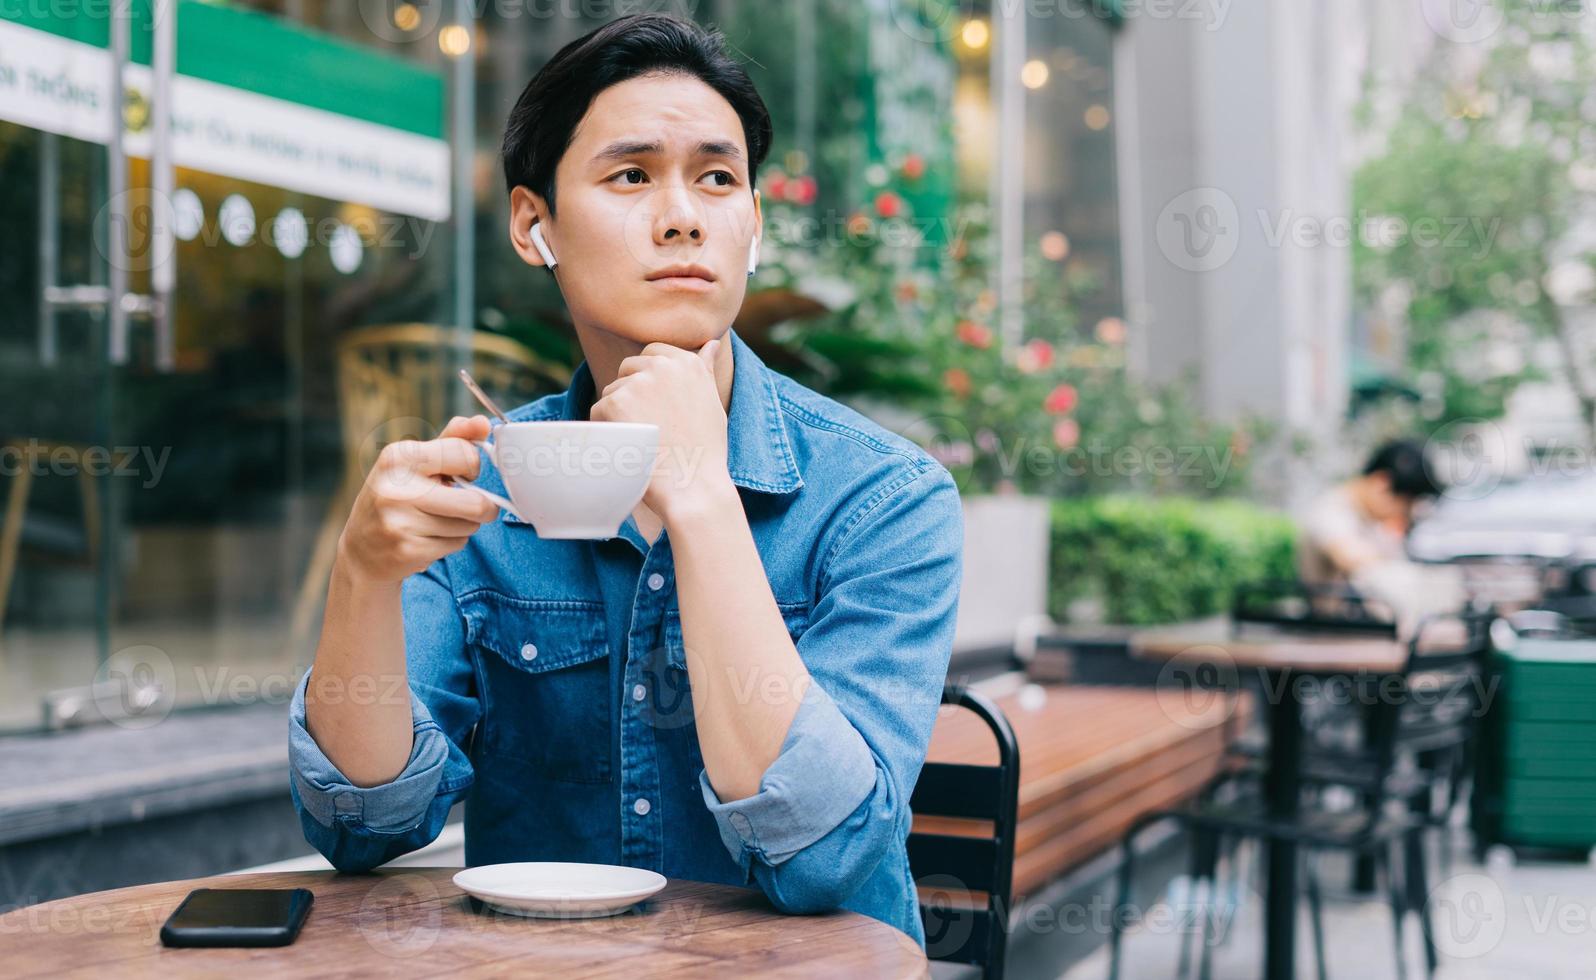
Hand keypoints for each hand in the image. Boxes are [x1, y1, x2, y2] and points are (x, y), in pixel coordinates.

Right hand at [337, 414, 500, 583]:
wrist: (361, 550)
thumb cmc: (396, 498)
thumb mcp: (416, 462)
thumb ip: (452, 440)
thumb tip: (484, 423)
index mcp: (399, 456)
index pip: (465, 454)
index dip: (472, 466)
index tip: (460, 474)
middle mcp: (396, 487)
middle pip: (476, 502)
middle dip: (482, 507)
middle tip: (466, 505)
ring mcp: (401, 521)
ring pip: (470, 525)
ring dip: (463, 525)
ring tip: (437, 521)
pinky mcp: (408, 550)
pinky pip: (457, 544)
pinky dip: (451, 542)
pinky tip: (428, 538)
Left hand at [591, 338, 731, 520]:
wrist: (692, 486)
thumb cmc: (705, 450)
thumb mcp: (712, 402)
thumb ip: (704, 369)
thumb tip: (712, 342)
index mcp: (687, 362)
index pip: (652, 353)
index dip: (650, 380)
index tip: (657, 406)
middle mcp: (662, 366)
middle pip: (628, 368)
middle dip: (632, 393)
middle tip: (650, 426)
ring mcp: (637, 383)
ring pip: (612, 391)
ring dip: (619, 413)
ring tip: (643, 441)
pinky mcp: (615, 403)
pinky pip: (599, 411)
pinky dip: (608, 430)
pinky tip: (630, 447)